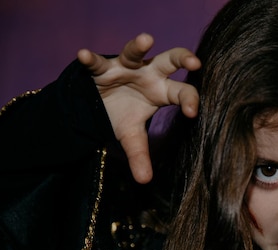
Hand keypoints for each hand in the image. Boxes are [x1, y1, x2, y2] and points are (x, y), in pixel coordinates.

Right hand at [77, 33, 200, 182]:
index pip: (182, 92)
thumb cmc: (122, 116)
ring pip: (135, 52)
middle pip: (170, 61)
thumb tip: (145, 181)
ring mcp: (126, 67)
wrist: (96, 107)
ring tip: (146, 39)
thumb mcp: (132, 138)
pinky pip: (97, 63)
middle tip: (194, 62)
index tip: (192, 112)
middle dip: (183, 58)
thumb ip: (140, 157)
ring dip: (139, 46)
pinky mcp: (103, 68)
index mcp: (163, 92)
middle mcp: (149, 74)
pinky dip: (90, 60)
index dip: (190, 100)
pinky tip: (83, 55)